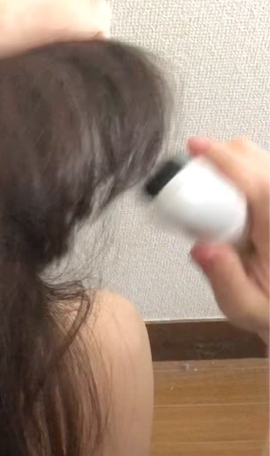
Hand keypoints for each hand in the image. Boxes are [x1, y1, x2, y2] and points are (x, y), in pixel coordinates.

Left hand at [0, 0, 110, 121]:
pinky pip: (15, 10)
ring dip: (38, 51)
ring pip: (44, 13)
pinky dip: (13, 40)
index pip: (92, 21)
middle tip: (37, 107)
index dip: (98, 62)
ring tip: (1, 91)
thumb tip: (51, 99)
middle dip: (70, 59)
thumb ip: (11, 97)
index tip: (81, 101)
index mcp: (7, 17)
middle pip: (75, 16)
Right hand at [188, 137, 268, 338]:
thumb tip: (202, 247)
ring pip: (262, 162)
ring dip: (232, 167)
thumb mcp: (244, 308)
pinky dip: (241, 175)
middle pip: (259, 161)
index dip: (225, 159)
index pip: (257, 183)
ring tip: (211, 198)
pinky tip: (229, 202)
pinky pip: (262, 175)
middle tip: (194, 180)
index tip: (197, 146)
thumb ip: (224, 278)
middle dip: (223, 157)